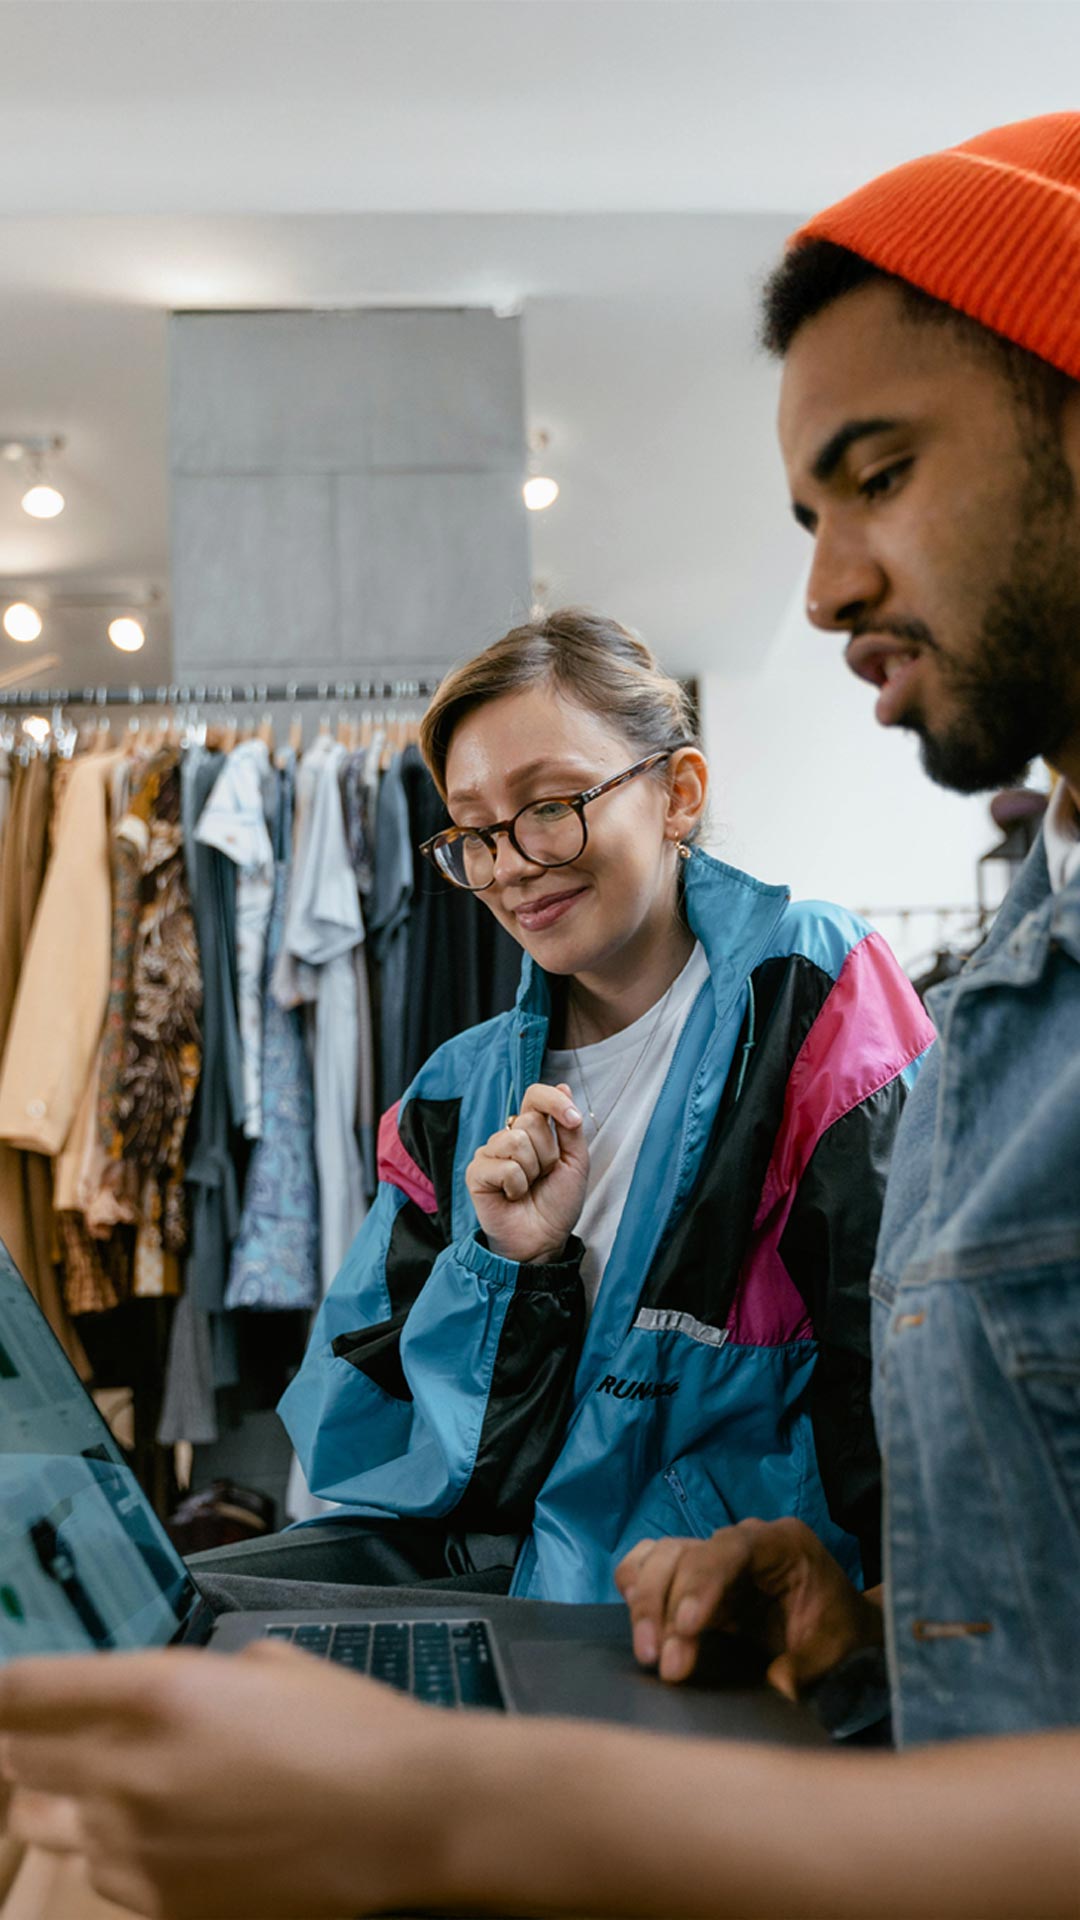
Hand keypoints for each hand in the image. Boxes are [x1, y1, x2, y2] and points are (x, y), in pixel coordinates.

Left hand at [0, 1641, 455, 1917]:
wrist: (402, 1817)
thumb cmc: (347, 1726)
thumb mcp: (263, 1665)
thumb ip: (187, 1679)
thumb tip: (151, 1699)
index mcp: (156, 1692)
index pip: (25, 1691)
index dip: (5, 1691)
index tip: (5, 1692)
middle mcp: (128, 1771)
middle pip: (18, 1758)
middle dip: (27, 1744)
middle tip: (49, 1737)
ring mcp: (136, 1848)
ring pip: (46, 1826)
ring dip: (63, 1801)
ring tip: (112, 1789)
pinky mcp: (159, 1906)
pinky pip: (101, 1875)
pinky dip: (114, 1852)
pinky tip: (163, 1834)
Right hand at [465, 1081, 587, 1264]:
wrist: (544, 1239)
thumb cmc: (557, 1202)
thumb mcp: (575, 1161)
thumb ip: (569, 1127)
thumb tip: (563, 1086)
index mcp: (531, 1129)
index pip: (535, 1095)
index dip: (554, 1101)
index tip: (573, 1120)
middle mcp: (507, 1136)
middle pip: (530, 1121)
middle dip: (548, 1153)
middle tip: (543, 1176)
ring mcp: (489, 1153)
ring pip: (516, 1142)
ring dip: (532, 1171)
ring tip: (528, 1187)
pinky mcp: (476, 1173)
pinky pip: (504, 1167)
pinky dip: (516, 1186)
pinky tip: (512, 1197)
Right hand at [615, 1517, 883, 1696]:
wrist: (839, 1626)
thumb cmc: (840, 1631)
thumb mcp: (834, 1650)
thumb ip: (806, 1665)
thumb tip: (777, 1687)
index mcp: (782, 1543)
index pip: (731, 1549)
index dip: (702, 1583)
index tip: (687, 1628)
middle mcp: (741, 1539)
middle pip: (685, 1553)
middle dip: (666, 1606)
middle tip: (662, 1662)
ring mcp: (714, 1555)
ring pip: (661, 1558)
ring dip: (647, 1604)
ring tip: (648, 1654)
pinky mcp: (694, 1576)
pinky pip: (650, 1565)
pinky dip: (637, 1587)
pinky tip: (639, 1622)